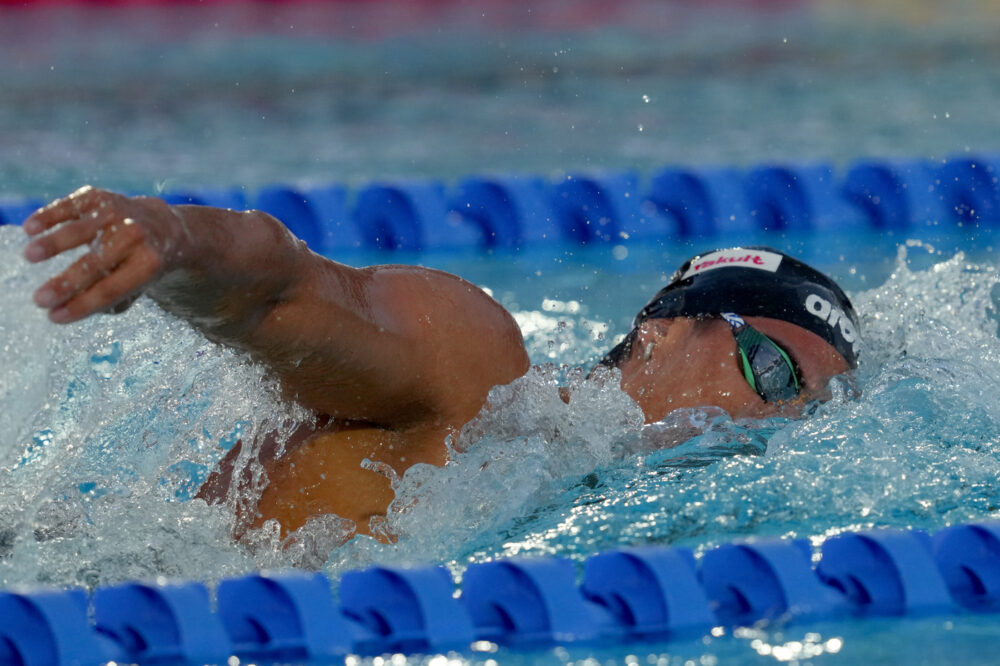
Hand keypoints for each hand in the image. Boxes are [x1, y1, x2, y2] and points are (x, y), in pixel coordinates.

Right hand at [23, 186, 182, 323]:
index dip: (82, 304)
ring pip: (81, 231)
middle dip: (66, 283)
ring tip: (30, 255)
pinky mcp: (99, 197)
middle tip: (39, 299)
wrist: (162, 226)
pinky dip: (49, 216)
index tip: (54, 317)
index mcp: (147, 265)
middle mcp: (135, 237)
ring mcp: (117, 214)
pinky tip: (30, 228)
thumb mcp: (136, 286)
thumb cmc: (140, 265)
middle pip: (95, 264)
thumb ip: (108, 299)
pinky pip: (71, 206)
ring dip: (54, 243)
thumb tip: (66, 311)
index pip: (111, 289)